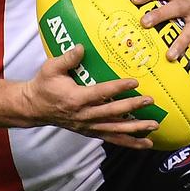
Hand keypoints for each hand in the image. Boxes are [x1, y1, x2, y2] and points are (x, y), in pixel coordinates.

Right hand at [23, 45, 157, 148]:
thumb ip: (67, 58)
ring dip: (136, 129)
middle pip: (113, 113)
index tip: (134, 82)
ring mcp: (88, 126)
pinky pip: (112, 139)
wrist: (34, 107)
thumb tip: (81, 47)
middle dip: (133, 107)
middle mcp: (84, 115)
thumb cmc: (43, 85)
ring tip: (155, 126)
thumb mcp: (51, 68)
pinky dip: (130, 142)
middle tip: (150, 100)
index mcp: (76, 98)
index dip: (118, 88)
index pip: (101, 93)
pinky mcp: (91, 132)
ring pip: (116, 130)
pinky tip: (145, 143)